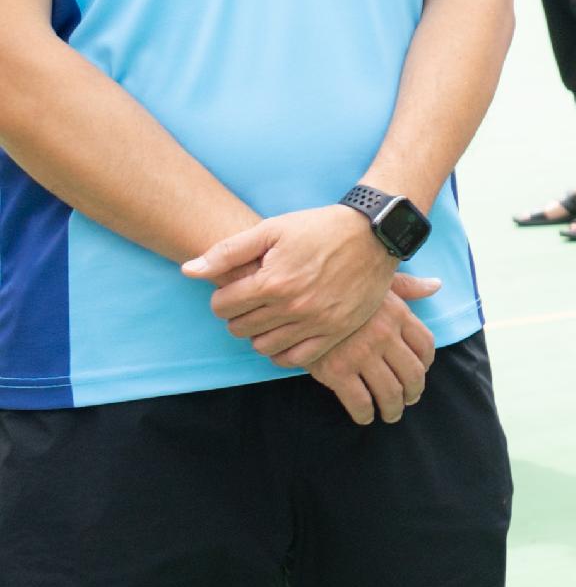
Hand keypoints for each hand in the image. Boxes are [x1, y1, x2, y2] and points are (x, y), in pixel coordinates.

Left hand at [187, 206, 434, 368]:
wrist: (375, 234)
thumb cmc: (320, 228)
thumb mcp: (272, 229)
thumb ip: (227, 251)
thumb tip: (188, 271)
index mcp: (273, 281)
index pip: (222, 306)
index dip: (222, 297)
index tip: (236, 288)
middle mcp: (293, 306)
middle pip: (239, 328)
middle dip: (238, 315)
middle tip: (252, 301)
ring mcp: (317, 322)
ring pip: (263, 347)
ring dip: (258, 334)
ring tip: (268, 317)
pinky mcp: (337, 331)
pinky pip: (297, 359)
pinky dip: (283, 352)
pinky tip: (284, 334)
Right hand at [303, 297, 437, 425]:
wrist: (298, 301)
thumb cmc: (340, 291)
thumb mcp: (376, 283)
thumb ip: (408, 286)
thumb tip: (435, 285)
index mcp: (397, 314)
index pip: (425, 345)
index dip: (426, 364)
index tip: (420, 372)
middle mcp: (384, 335)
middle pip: (412, 374)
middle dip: (413, 392)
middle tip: (409, 400)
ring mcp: (361, 354)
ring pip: (389, 392)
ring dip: (393, 409)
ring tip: (391, 414)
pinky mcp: (336, 370)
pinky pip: (359, 401)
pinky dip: (365, 414)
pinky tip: (365, 416)